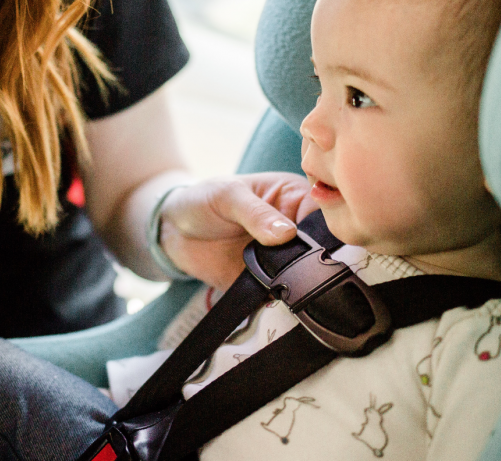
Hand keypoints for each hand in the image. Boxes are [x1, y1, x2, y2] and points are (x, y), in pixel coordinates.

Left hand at [158, 173, 316, 290]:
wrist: (172, 232)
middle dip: (317, 262)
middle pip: (323, 249)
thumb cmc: (203, 200)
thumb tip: (286, 233)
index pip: (324, 214)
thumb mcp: (227, 196)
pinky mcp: (268, 285)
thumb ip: (255, 213)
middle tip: (303, 271)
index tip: (321, 245)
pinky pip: (283, 298)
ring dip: (301, 286)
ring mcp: (284, 259)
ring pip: (307, 277)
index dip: (327, 230)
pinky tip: (278, 304)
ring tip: (291, 289)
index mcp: (295, 198)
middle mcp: (296, 229)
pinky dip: (282, 304)